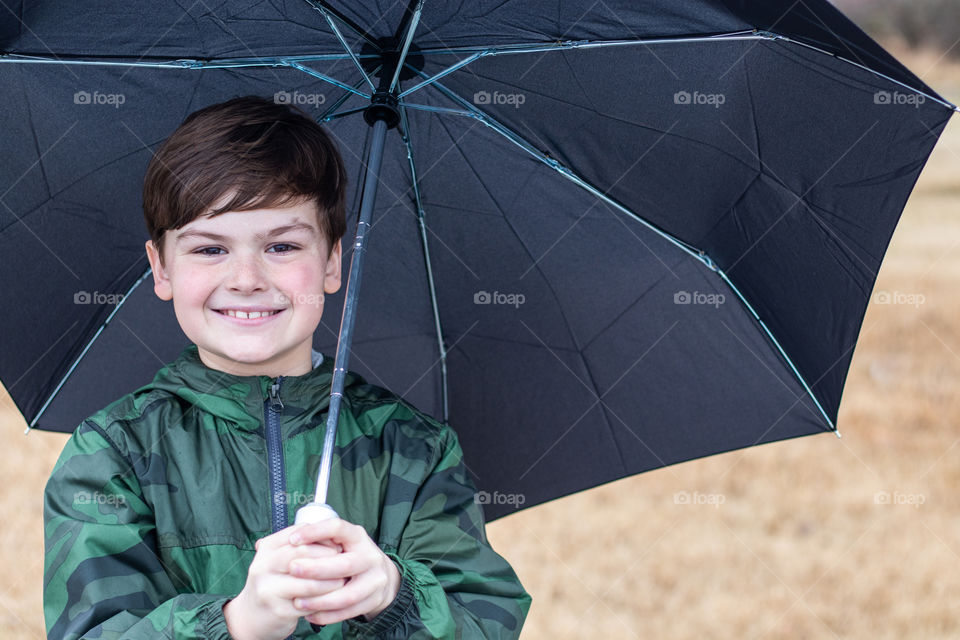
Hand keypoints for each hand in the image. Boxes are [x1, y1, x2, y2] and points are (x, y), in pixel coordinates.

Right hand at [223, 527, 345, 639]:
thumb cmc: (274, 583)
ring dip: (331, 582)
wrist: (251, 617)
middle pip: (304, 553)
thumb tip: (334, 539)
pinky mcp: (278, 610)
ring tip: (342, 581)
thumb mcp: (279, 559)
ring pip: (310, 581)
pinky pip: (309, 603)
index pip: (300, 532)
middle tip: (344, 562)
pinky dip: (324, 600)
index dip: (323, 537)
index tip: (337, 544)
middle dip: (329, 557)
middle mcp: (263, 565)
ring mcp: (269, 589)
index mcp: (267, 547)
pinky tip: (331, 598)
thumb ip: (300, 546)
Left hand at [287, 518, 401, 625]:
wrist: (381, 577)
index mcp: (358, 537)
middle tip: (292, 569)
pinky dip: (327, 616)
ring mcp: (375, 580)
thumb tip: (291, 542)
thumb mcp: (342, 542)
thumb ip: (322, 541)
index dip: (315, 532)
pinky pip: (348, 612)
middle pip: (344, 565)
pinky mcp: (374, 600)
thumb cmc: (351, 556)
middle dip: (316, 569)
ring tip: (297, 602)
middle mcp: (370, 557)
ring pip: (347, 595)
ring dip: (320, 600)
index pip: (338, 528)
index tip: (292, 540)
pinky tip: (309, 615)